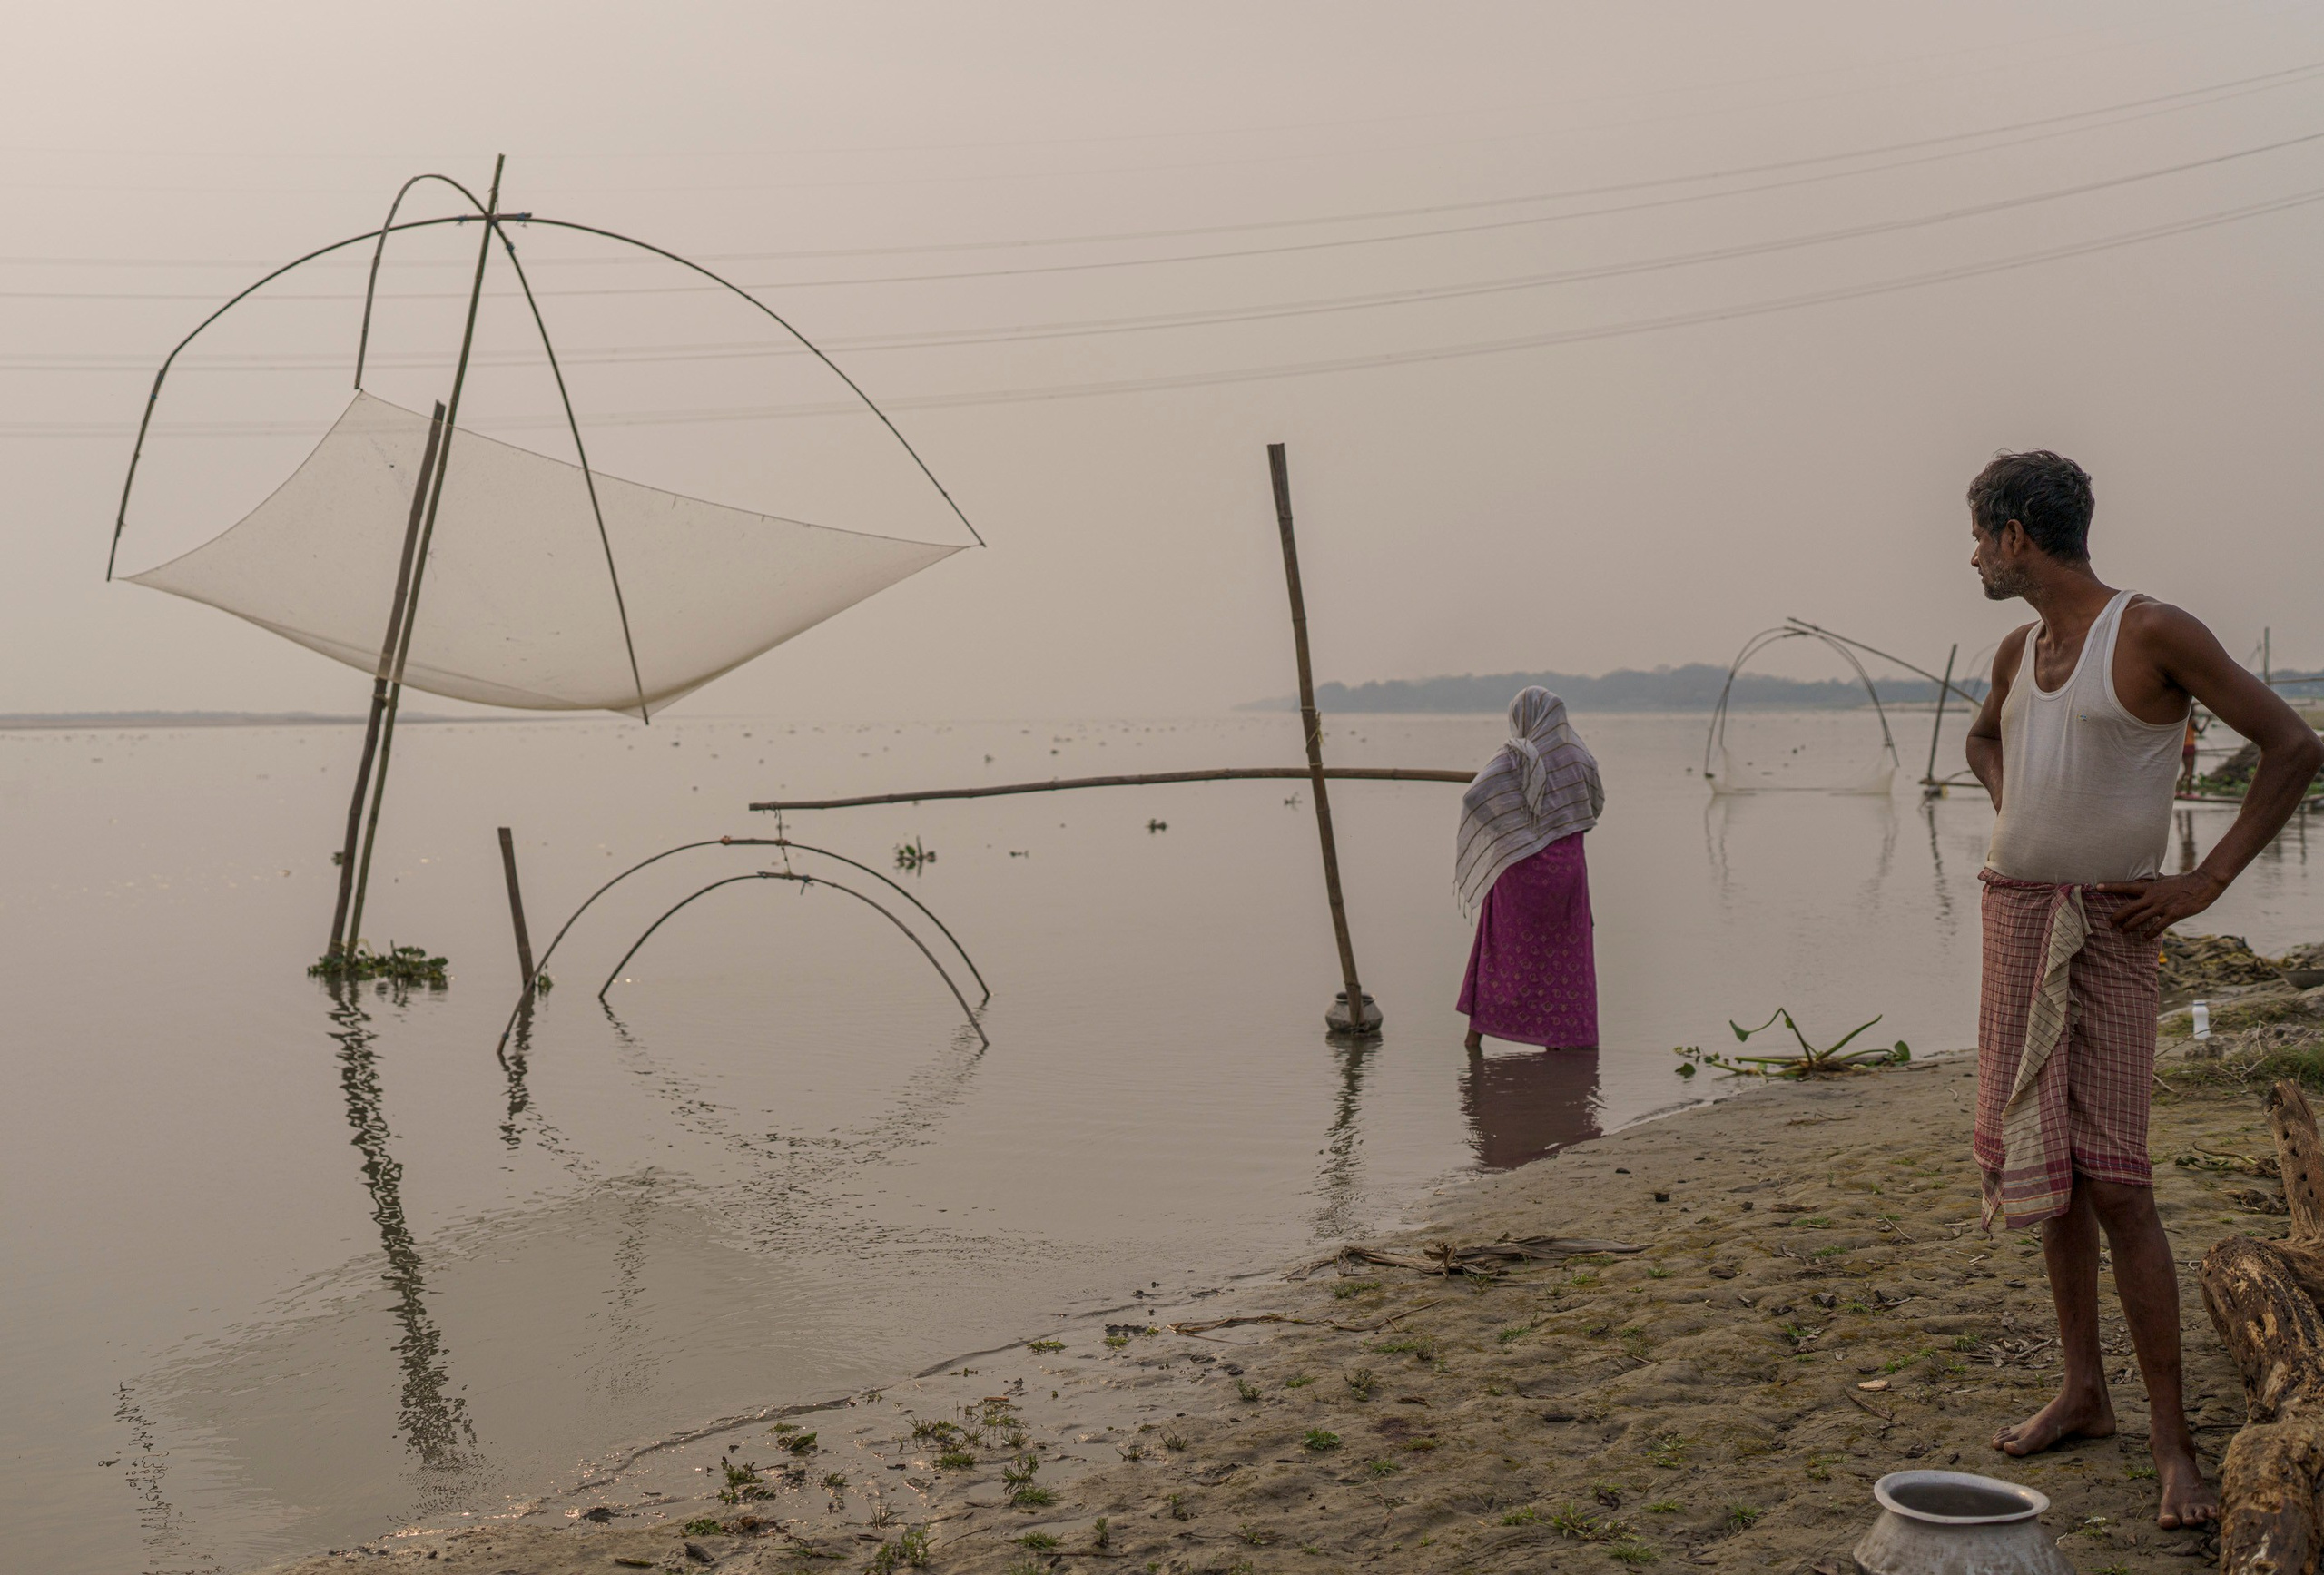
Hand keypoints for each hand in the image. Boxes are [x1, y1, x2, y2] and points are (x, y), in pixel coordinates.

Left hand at [2093, 871, 2227, 940]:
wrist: (2202, 885)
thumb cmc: (2183, 881)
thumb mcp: (2164, 879)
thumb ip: (2153, 881)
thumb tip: (2145, 878)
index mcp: (2150, 886)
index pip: (2126, 886)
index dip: (2111, 886)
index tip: (2097, 887)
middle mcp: (2152, 897)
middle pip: (2128, 908)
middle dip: (2116, 916)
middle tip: (2108, 923)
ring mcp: (2162, 907)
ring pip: (2139, 919)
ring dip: (2129, 927)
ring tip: (2122, 931)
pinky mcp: (2172, 915)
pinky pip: (2157, 927)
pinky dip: (2149, 934)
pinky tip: (2144, 938)